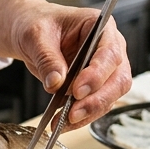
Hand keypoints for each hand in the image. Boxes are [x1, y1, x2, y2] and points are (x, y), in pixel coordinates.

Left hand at [12, 4, 132, 129]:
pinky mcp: (96, 86)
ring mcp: (106, 69)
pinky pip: (95, 105)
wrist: (32, 34)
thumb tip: (56, 83)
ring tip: (63, 122)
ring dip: (89, 112)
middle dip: (97, 99)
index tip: (77, 90)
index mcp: (100, 26)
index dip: (97, 74)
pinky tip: (62, 124)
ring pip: (110, 96)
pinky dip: (81, 118)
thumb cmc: (37, 24)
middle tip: (73, 113)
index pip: (109, 52)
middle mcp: (110, 47)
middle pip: (118, 79)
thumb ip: (47, 57)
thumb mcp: (35, 35)